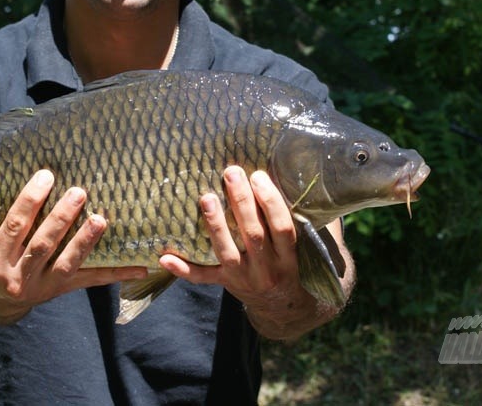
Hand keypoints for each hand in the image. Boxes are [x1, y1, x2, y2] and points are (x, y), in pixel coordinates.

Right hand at [0, 169, 145, 324]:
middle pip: (41, 245)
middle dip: (60, 218)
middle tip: (80, 191)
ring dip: (85, 242)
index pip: (13, 226)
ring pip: (67, 264)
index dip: (29, 200)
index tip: (46, 175)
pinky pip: (90, 282)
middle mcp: (16, 278)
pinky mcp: (61, 292)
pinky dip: (116, 274)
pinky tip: (140, 267)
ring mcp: (41, 288)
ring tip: (101, 220)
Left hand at [159, 166, 347, 338]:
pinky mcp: (226, 283)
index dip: (271, 202)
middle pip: (253, 235)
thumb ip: (316, 217)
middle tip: (230, 173)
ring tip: (205, 197)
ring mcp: (245, 279)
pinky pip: (203, 278)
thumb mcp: (318, 244)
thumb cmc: (303, 262)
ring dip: (215, 225)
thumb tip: (315, 174)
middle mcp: (269, 270)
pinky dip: (183, 269)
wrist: (291, 307)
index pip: (283, 227)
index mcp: (292, 258)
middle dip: (241, 202)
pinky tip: (164, 257)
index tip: (259, 176)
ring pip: (227, 252)